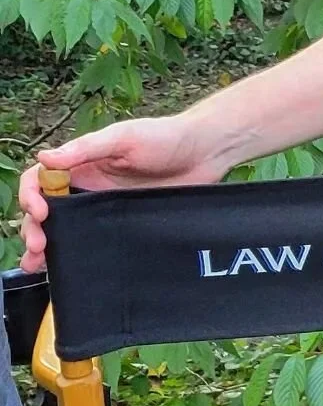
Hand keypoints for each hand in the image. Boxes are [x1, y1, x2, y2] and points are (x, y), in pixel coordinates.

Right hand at [17, 115, 226, 274]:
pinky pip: (95, 239)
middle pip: (47, 209)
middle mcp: (88, 186)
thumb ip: (86, 148)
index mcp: (83, 163)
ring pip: (67, 228)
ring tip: (38, 266)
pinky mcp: (124, 223)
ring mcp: (106, 206)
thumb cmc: (166, 137)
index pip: (41, 179)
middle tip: (37, 247)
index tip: (40, 212)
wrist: (207, 152)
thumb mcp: (124, 137)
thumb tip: (45, 157)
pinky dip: (79, 254)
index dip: (31, 195)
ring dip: (48, 246)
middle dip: (33, 228)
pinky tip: (69, 269)